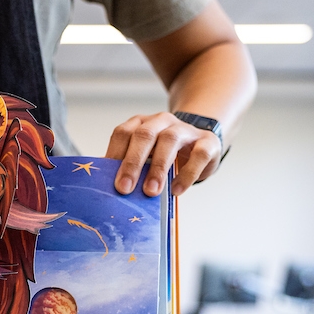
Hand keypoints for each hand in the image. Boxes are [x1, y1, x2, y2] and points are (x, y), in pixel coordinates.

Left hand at [106, 112, 221, 196]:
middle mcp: (161, 121)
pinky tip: (176, 190)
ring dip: (158, 168)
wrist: (201, 146)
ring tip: (150, 191)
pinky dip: (187, 174)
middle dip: (132, 163)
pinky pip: (199, 154)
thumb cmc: (166, 155)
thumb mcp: (145, 157)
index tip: (108, 179)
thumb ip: (128, 166)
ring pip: (169, 140)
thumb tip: (106, 188)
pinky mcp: (207, 141)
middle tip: (124, 188)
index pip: (123, 133)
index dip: (114, 155)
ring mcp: (185, 129)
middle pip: (144, 135)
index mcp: (141, 124)